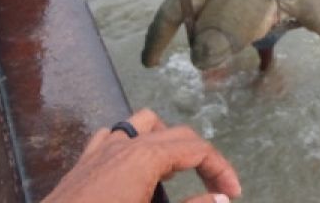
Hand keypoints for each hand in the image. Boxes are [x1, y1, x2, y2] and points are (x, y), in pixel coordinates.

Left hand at [43, 108, 240, 202]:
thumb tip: (221, 199)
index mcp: (147, 156)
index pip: (199, 150)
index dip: (222, 170)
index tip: (233, 195)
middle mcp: (127, 143)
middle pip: (178, 135)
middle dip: (202, 159)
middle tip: (215, 189)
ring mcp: (102, 148)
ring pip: (145, 123)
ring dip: (168, 141)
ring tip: (176, 170)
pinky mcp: (85, 161)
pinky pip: (114, 135)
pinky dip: (133, 143)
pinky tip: (134, 166)